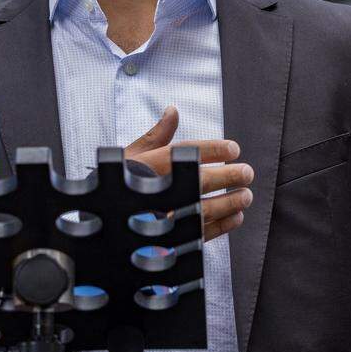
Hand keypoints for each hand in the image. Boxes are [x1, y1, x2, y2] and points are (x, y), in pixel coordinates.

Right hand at [124, 106, 253, 241]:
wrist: (103, 223)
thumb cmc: (118, 184)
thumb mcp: (131, 156)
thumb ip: (156, 135)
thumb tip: (173, 110)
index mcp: (149, 166)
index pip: (187, 153)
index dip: (214, 150)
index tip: (233, 149)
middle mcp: (158, 191)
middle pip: (200, 181)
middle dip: (228, 176)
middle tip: (247, 173)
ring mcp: (164, 218)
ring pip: (204, 210)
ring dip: (229, 203)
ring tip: (246, 196)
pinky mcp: (168, 240)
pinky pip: (200, 234)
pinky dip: (221, 226)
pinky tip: (235, 217)